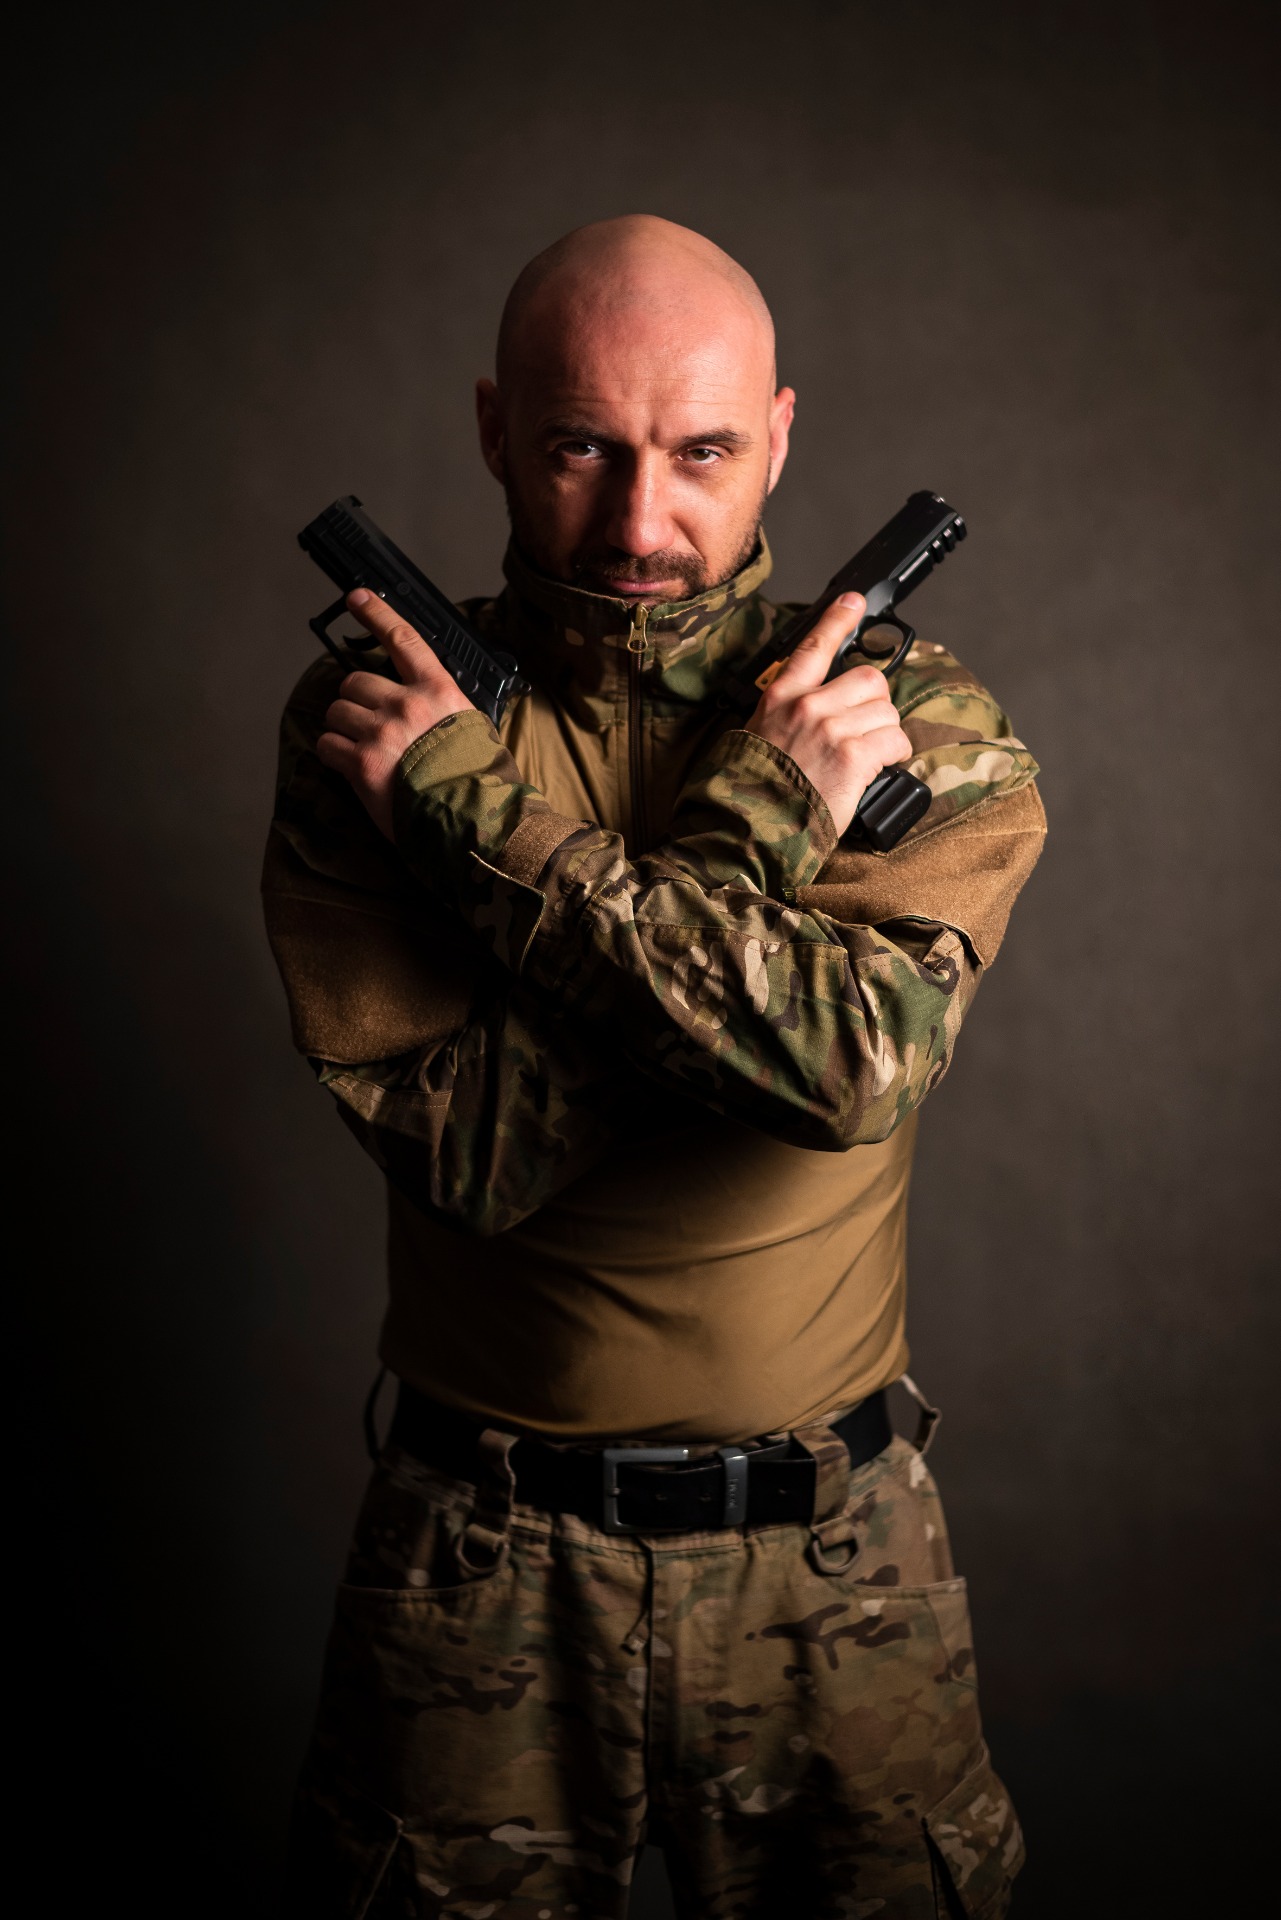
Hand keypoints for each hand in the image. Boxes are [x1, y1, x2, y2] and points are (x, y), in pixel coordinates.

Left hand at [316, 589, 474, 837]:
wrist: (475, 822)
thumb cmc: (479, 780)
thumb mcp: (474, 727)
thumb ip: (442, 706)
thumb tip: (422, 698)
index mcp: (438, 691)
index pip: (402, 640)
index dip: (376, 614)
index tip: (356, 597)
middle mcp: (406, 705)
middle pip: (354, 681)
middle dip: (354, 700)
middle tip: (367, 723)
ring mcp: (381, 733)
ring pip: (336, 712)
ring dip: (342, 728)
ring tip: (363, 749)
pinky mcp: (361, 765)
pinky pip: (328, 746)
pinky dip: (333, 755)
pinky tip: (352, 767)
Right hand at [745, 592, 913, 837]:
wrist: (750, 826)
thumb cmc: (753, 787)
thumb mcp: (758, 734)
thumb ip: (790, 712)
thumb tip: (827, 706)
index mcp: (781, 696)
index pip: (815, 646)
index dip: (838, 620)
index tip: (854, 601)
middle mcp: (808, 705)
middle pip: (870, 679)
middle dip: (877, 705)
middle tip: (866, 729)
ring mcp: (831, 728)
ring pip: (887, 711)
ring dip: (886, 734)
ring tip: (866, 757)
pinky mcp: (853, 755)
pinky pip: (895, 740)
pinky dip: (894, 755)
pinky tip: (876, 769)